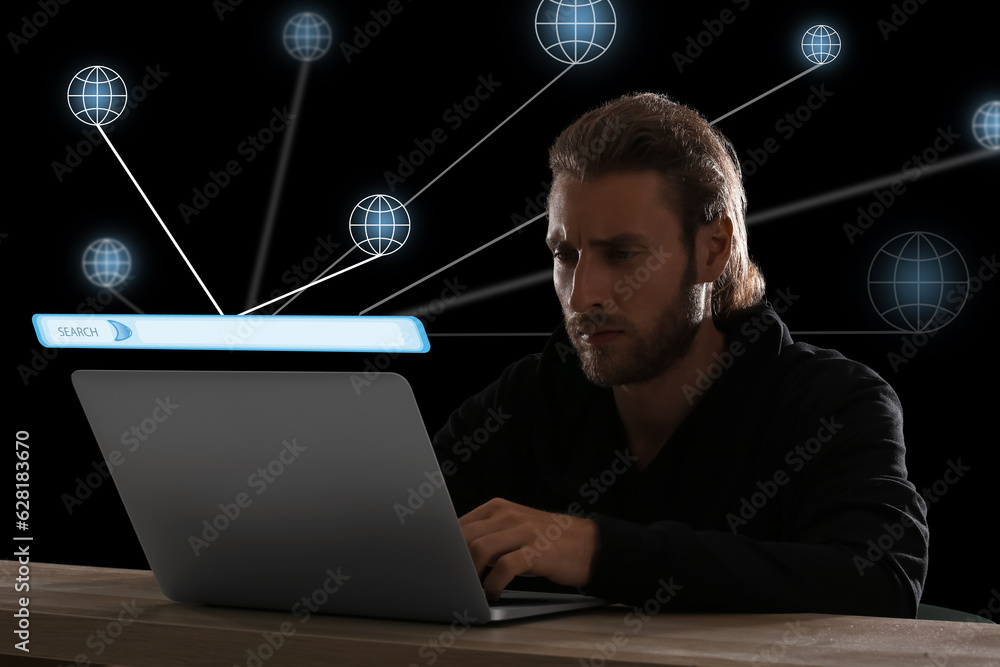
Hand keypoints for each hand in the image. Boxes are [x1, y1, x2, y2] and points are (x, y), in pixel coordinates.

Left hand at [458, 497, 599, 599]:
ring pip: (480, 549)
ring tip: (474, 589)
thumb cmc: (546, 541)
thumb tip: (454, 554)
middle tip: (456, 582)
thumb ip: (487, 534)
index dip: (446, 548)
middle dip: (455, 563)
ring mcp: (523, 531)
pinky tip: (494, 594)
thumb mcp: (514, 529)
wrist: (588, 544)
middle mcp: (508, 515)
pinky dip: (493, 585)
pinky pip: (504, 568)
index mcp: (497, 508)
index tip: (442, 566)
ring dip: (471, 575)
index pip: (458, 524)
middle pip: (464, 536)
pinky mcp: (537, 551)